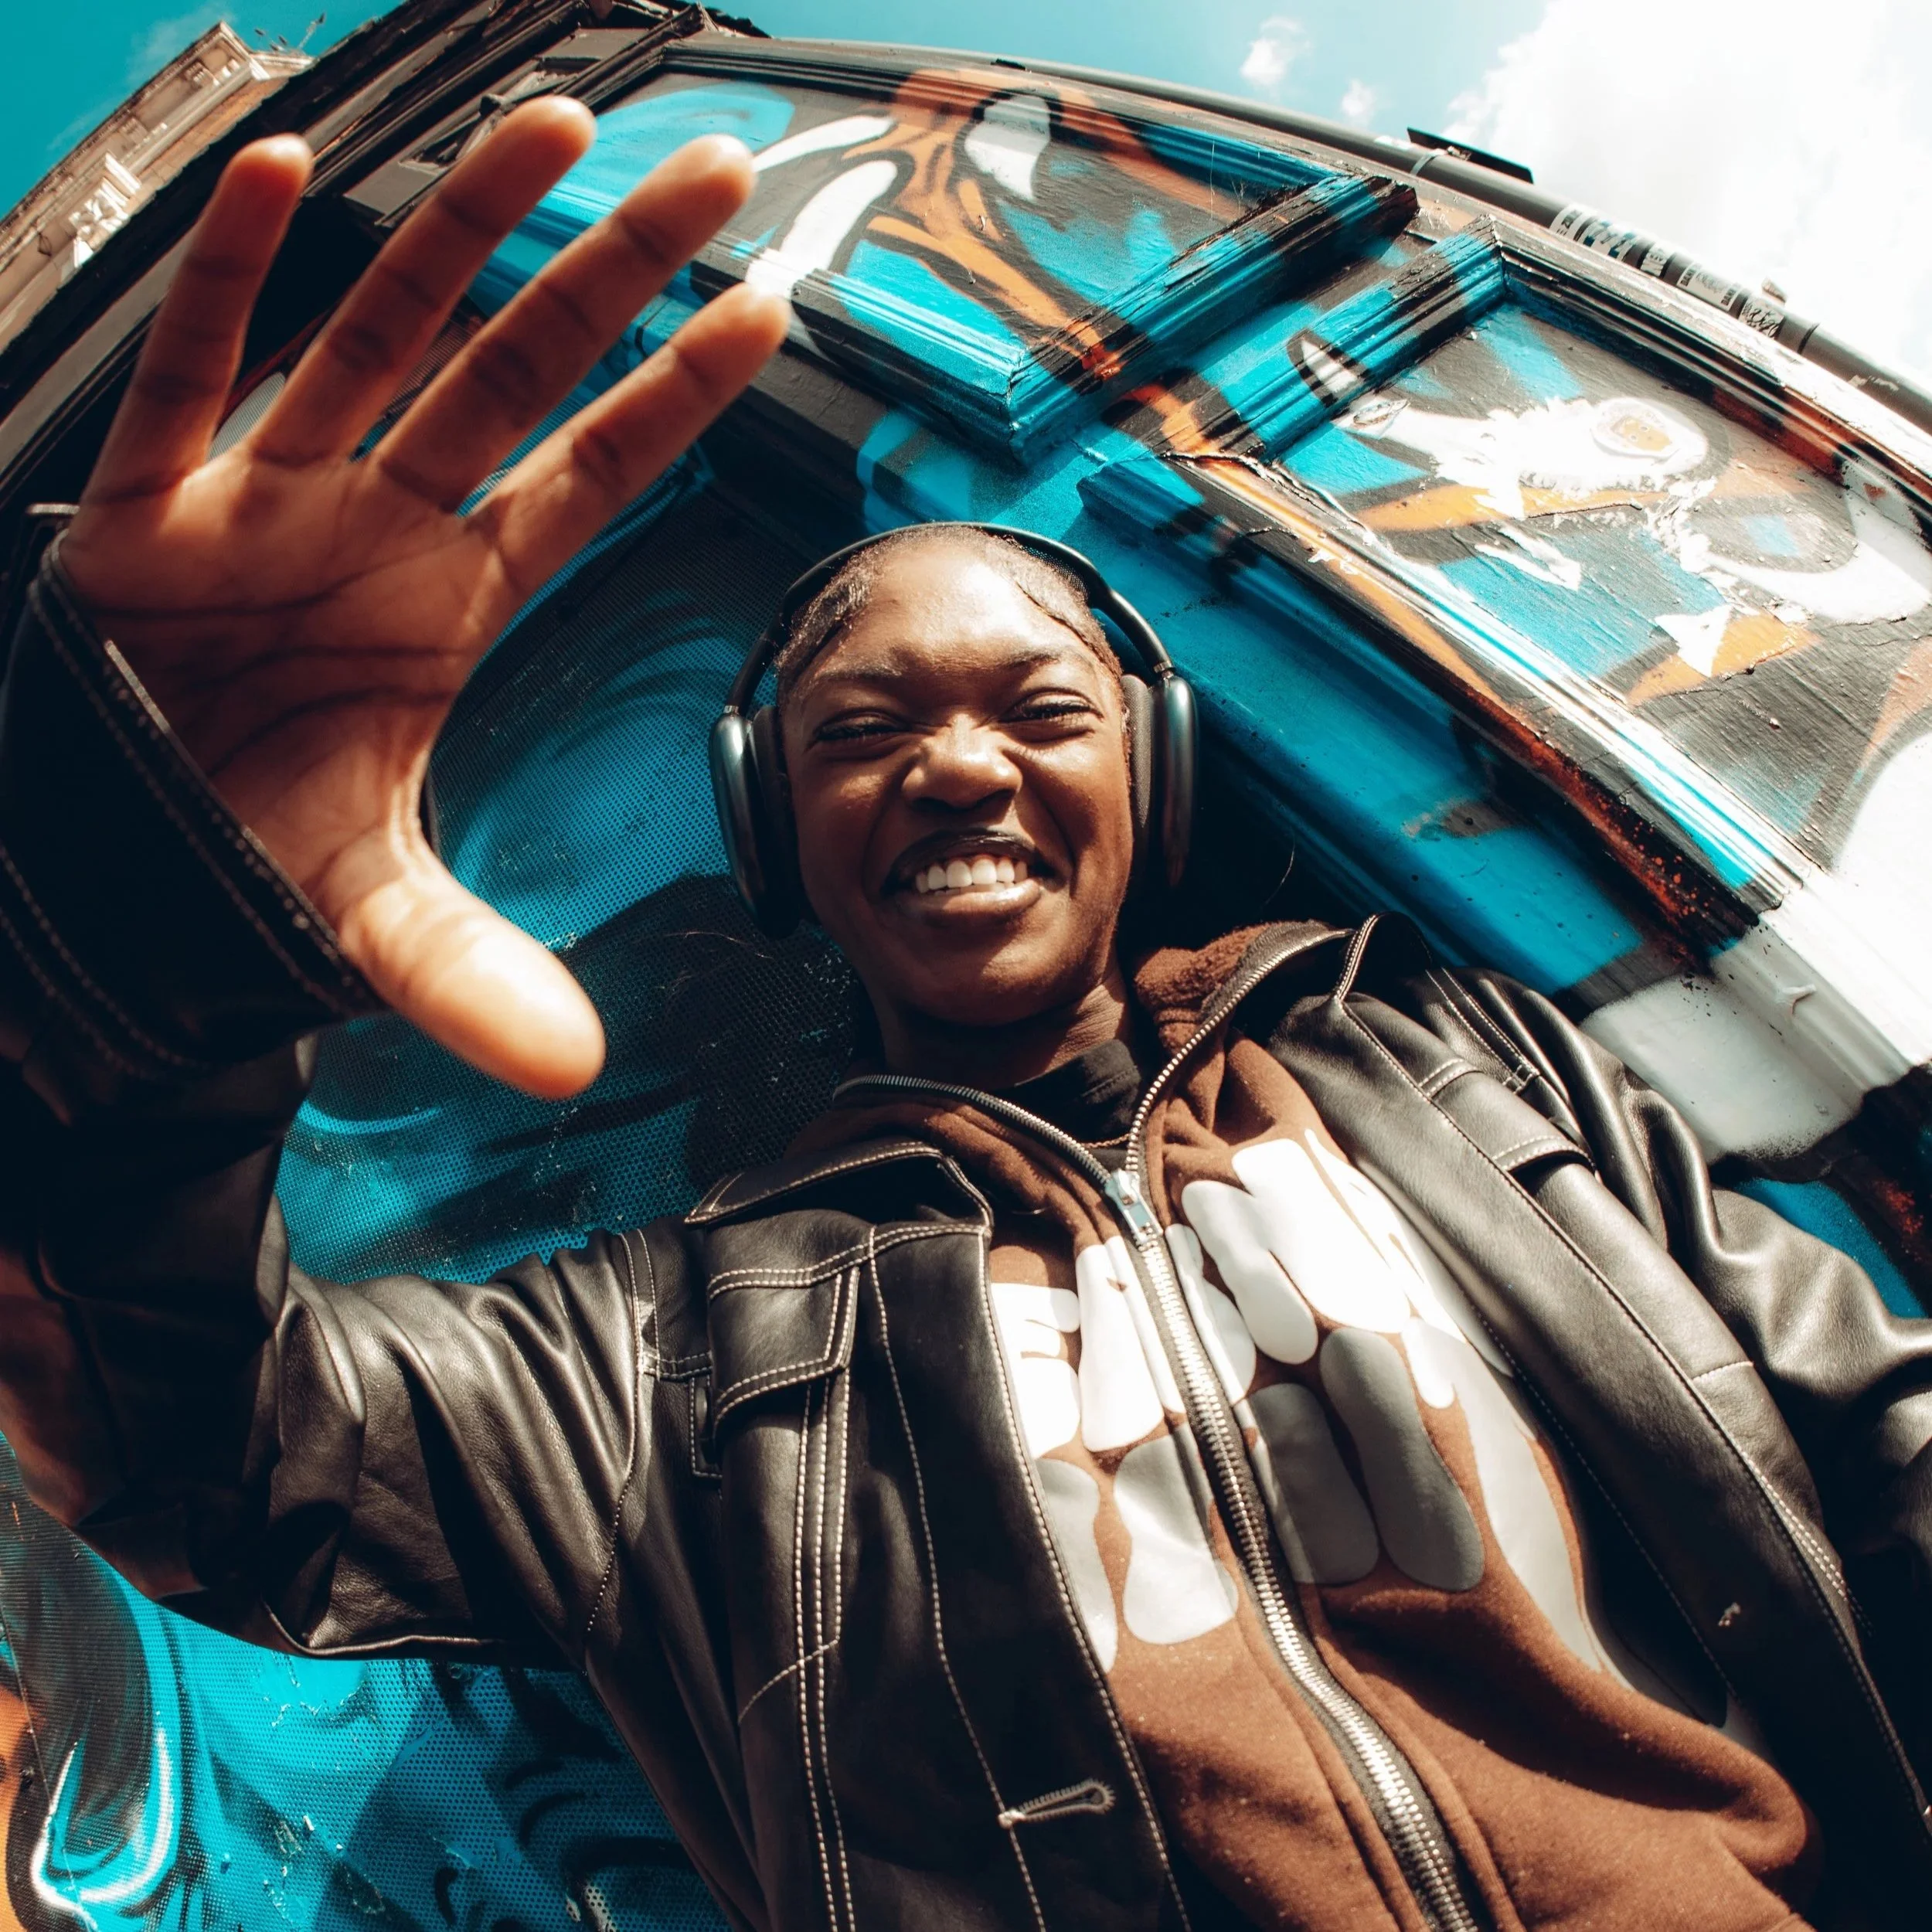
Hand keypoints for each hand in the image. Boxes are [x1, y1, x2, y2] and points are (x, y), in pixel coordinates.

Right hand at [60, 102, 788, 1097]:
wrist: (100, 837)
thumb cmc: (239, 833)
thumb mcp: (361, 911)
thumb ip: (466, 969)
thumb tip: (571, 1070)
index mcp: (447, 597)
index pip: (590, 476)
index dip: (676, 400)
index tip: (766, 311)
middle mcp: (376, 520)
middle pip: (519, 370)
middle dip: (612, 271)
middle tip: (717, 169)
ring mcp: (268, 492)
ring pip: (380, 332)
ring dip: (463, 230)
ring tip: (558, 125)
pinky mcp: (148, 500)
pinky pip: (191, 370)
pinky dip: (228, 280)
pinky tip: (286, 177)